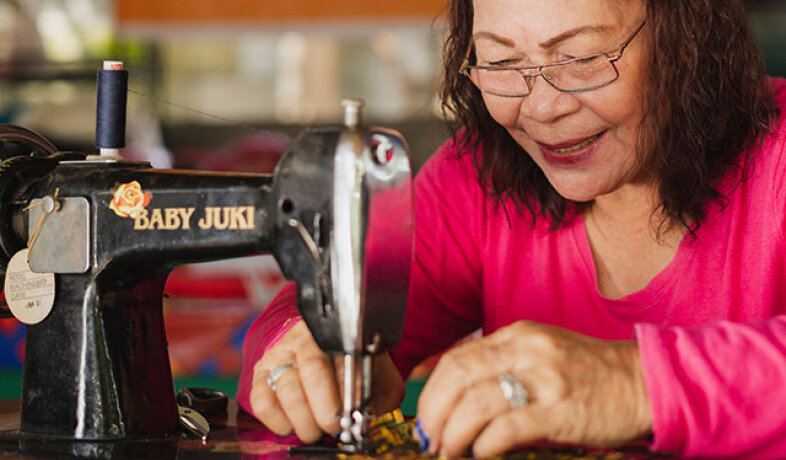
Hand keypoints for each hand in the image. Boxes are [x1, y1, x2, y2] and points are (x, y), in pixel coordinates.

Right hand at [248, 321, 405, 442]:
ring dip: (302, 421)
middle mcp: (304, 339)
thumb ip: (378, 392)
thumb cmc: (355, 368)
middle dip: (322, 411)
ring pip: (285, 390)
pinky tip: (292, 425)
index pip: (339, 359)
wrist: (329, 354)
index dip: (344, 393)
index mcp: (336, 334)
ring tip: (315, 431)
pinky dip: (277, 421)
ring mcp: (280, 355)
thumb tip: (364, 417)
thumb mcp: (376, 374)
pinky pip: (261, 401)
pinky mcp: (262, 374)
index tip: (349, 417)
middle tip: (332, 428)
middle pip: (310, 374)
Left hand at [416, 321, 651, 456]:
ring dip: (454, 432)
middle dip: (433, 411)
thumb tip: (441, 381)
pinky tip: (482, 453)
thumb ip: (495, 364)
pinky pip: (507, 428)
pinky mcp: (561, 411)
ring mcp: (544, 380)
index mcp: (516, 335)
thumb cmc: (585, 373)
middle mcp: (526, 351)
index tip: (421, 415)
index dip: (430, 389)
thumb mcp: (536, 354)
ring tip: (450, 451)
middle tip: (429, 437)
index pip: (456, 357)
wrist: (642, 382)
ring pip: (476, 403)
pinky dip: (485, 444)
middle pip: (458, 376)